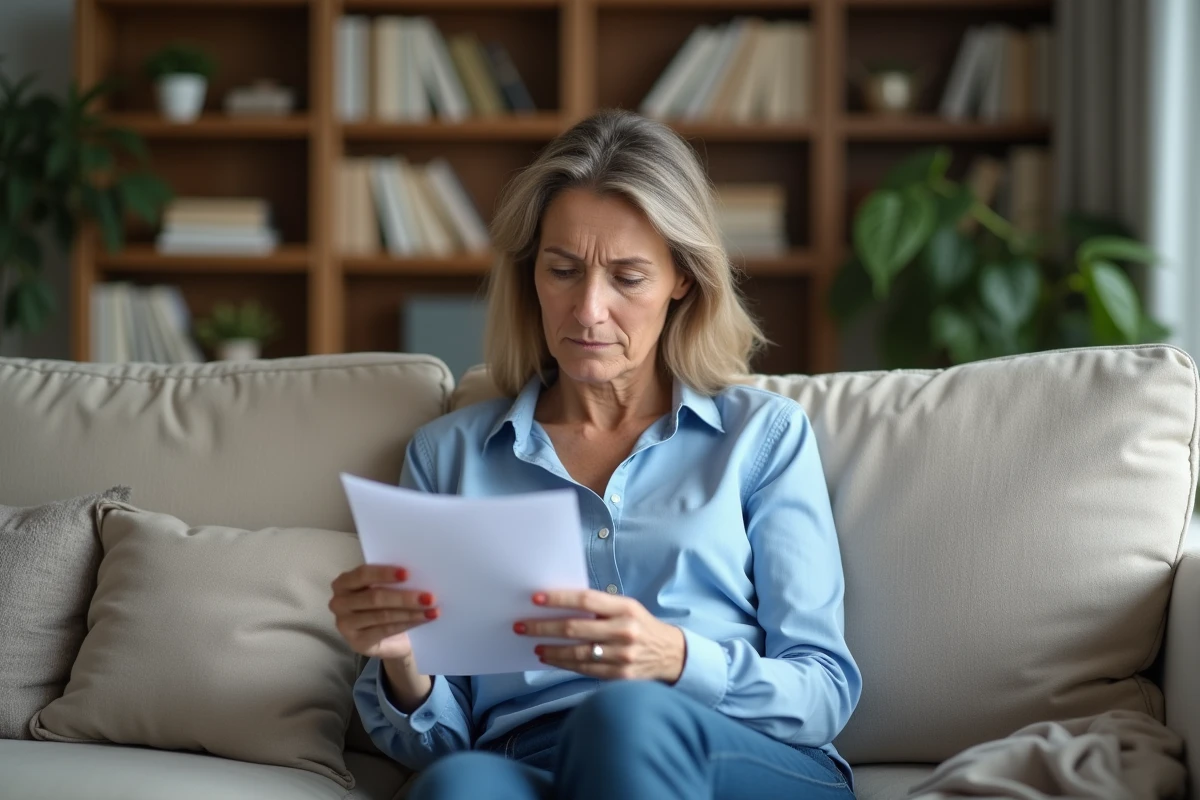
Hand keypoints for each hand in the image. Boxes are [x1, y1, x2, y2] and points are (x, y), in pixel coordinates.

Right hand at [329, 565, 439, 660]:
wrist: (389, 638)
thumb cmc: (386, 604)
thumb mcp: (385, 588)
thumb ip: (391, 581)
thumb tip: (417, 575)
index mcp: (343, 583)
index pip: (363, 574)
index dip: (385, 573)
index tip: (408, 573)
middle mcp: (339, 603)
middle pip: (375, 597)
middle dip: (404, 597)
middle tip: (430, 597)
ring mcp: (345, 625)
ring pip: (382, 615)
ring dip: (410, 612)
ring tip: (432, 609)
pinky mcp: (357, 642)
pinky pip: (386, 630)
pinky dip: (408, 624)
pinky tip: (424, 619)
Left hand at [514, 590, 685, 682]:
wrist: (671, 654)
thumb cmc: (641, 625)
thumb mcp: (627, 607)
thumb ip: (599, 607)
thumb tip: (559, 605)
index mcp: (625, 609)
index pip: (586, 601)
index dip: (559, 599)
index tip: (536, 598)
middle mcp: (624, 631)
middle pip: (574, 628)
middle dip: (543, 627)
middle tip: (522, 625)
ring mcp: (621, 656)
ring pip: (576, 653)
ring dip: (550, 649)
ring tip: (534, 645)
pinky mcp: (619, 676)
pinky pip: (584, 670)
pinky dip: (563, 664)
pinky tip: (550, 658)